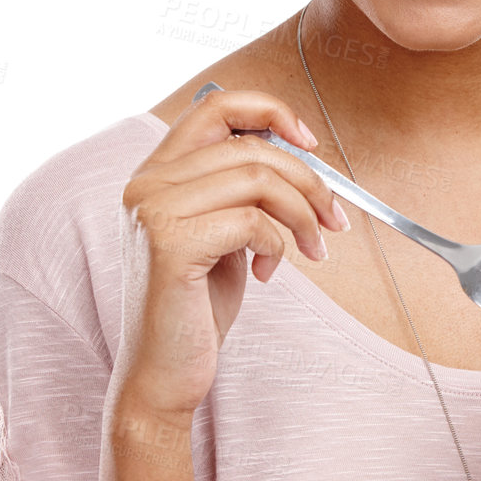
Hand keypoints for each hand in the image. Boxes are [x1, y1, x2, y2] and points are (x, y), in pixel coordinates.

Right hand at [114, 87, 350, 417]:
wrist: (163, 374)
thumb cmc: (195, 309)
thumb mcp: (223, 235)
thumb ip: (243, 192)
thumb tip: (303, 158)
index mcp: (157, 173)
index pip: (216, 106)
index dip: (271, 111)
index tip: (311, 142)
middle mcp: (147, 183)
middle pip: (251, 147)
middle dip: (308, 181)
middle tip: (333, 220)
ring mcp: (153, 210)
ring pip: (258, 178)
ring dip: (302, 215)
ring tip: (310, 251)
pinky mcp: (169, 243)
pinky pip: (252, 221)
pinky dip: (278, 246)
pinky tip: (267, 274)